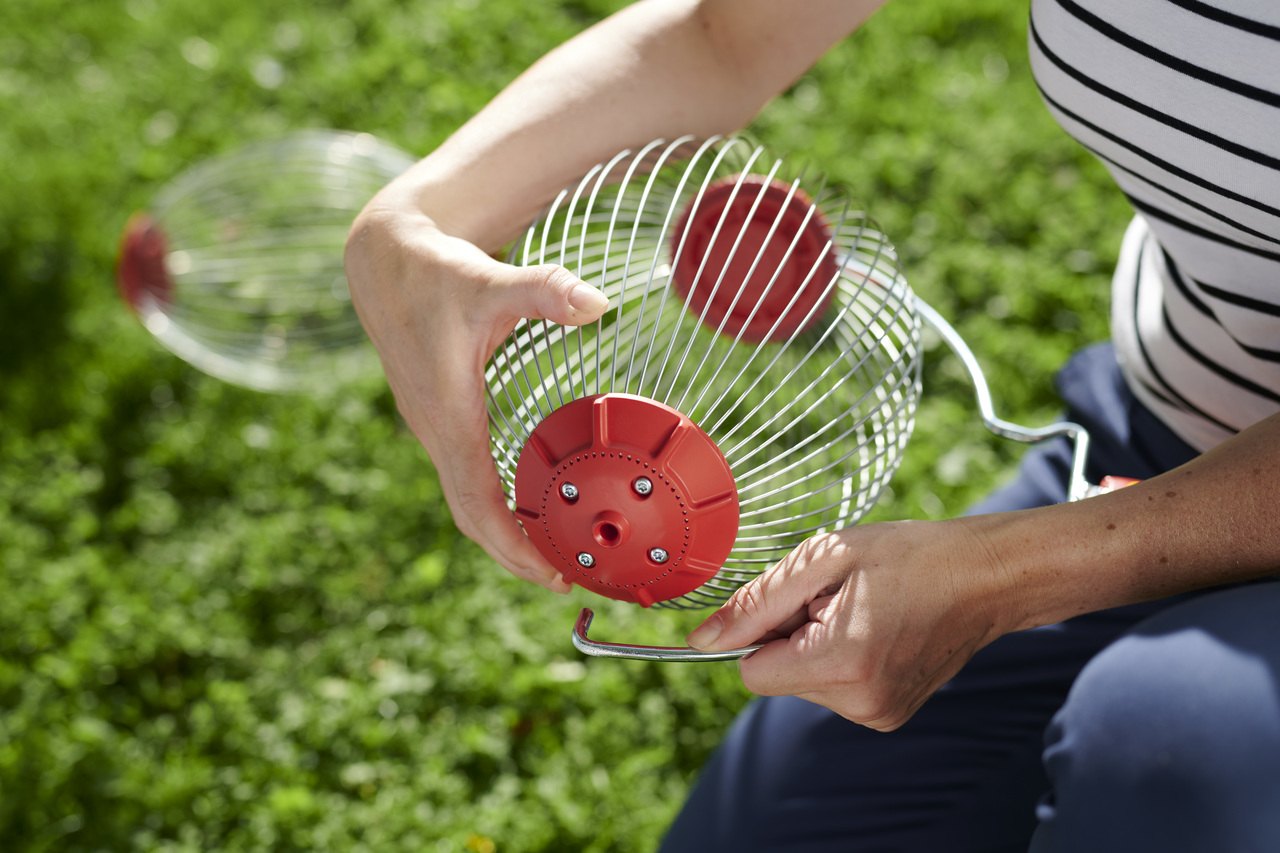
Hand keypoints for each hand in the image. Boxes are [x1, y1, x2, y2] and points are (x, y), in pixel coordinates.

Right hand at [344, 203, 608, 591]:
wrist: (382, 260)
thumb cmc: (436, 273)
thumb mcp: (491, 279)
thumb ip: (546, 291)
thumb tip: (597, 303)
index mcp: (447, 412)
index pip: (478, 500)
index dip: (514, 544)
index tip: (551, 575)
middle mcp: (434, 429)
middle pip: (469, 517)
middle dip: (513, 556)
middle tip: (564, 581)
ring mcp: (431, 428)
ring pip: (464, 501)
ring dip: (503, 535)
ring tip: (553, 557)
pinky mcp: (436, 419)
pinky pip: (464, 479)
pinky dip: (493, 506)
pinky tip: (526, 508)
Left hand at [686, 519, 1019, 729]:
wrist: (984, 577)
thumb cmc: (908, 556)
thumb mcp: (822, 560)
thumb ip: (755, 603)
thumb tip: (701, 640)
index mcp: (841, 663)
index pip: (751, 671)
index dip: (763, 630)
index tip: (800, 601)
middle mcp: (859, 704)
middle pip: (777, 677)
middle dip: (793, 635)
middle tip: (839, 598)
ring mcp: (877, 715)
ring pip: (804, 682)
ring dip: (817, 644)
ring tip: (863, 610)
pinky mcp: (887, 715)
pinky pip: (833, 688)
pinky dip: (841, 658)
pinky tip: (875, 629)